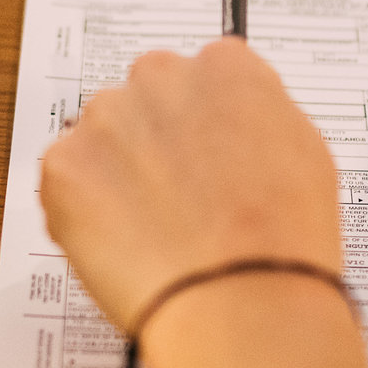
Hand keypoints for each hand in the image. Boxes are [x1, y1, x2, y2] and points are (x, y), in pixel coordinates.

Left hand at [39, 39, 341, 331]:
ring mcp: (105, 119)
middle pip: (144, 102)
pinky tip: (123, 246)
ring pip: (100, 141)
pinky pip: (65, 183)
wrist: (240, 301)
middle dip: (152, 144)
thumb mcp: (304, 154)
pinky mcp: (63, 166)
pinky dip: (82, 213)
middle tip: (174, 201)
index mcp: (224, 67)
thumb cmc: (283, 238)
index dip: (202, 128)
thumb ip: (257, 119)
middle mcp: (159, 77)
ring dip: (115, 176)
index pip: (201, 78)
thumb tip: (235, 125)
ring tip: (150, 233)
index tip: (203, 160)